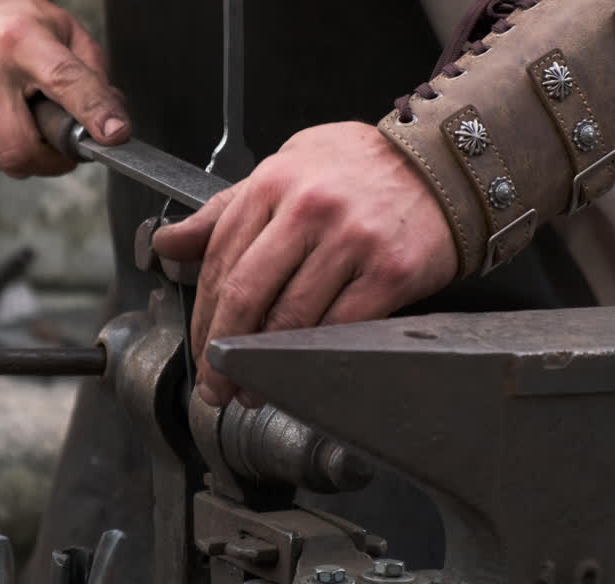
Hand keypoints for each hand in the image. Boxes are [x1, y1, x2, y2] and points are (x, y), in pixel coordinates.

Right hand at [0, 0, 129, 176]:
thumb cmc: (24, 30)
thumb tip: (113, 128)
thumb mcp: (69, 37)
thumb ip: (95, 81)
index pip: (62, 81)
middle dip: (54, 160)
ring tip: (33, 122)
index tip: (114, 136)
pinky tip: (9, 123)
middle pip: (22, 148)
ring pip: (7, 162)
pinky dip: (8, 152)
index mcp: (20, 39)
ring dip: (33, 156)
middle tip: (65, 143)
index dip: (92, 113)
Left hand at [153, 121, 456, 407]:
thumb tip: (169, 244)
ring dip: (266, 364)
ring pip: (291, 318)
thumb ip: (227, 211)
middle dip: (223, 350)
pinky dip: (314, 357)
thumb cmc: (363, 167)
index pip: (222, 260)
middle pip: (248, 294)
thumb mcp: (287, 168)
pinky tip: (301, 372)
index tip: (201, 348)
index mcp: (275, 182)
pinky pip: (340, 327)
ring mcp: (352, 241)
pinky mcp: (390, 272)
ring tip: (255, 389)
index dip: (204, 316)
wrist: (445, 163)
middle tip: (216, 386)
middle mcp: (310, 209)